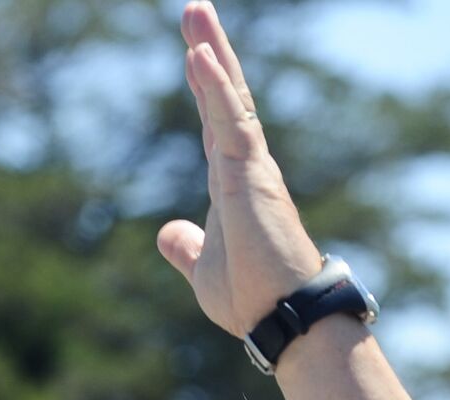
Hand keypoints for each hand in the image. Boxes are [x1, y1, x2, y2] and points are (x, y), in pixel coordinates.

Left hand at [156, 1, 322, 336]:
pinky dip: (216, 89)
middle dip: (209, 51)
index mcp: (231, 182)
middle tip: (193, 9)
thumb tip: (168, 232)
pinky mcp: (252, 175)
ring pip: (230, 97)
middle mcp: (244, 166)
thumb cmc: (251, 297)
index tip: (193, 49)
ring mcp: (251, 167)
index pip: (213, 122)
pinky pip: (233, 121)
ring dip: (211, 52)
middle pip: (222, 96)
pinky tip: (200, 57)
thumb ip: (186, 247)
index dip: (203, 86)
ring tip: (194, 12)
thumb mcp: (202, 268)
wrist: (281, 319)